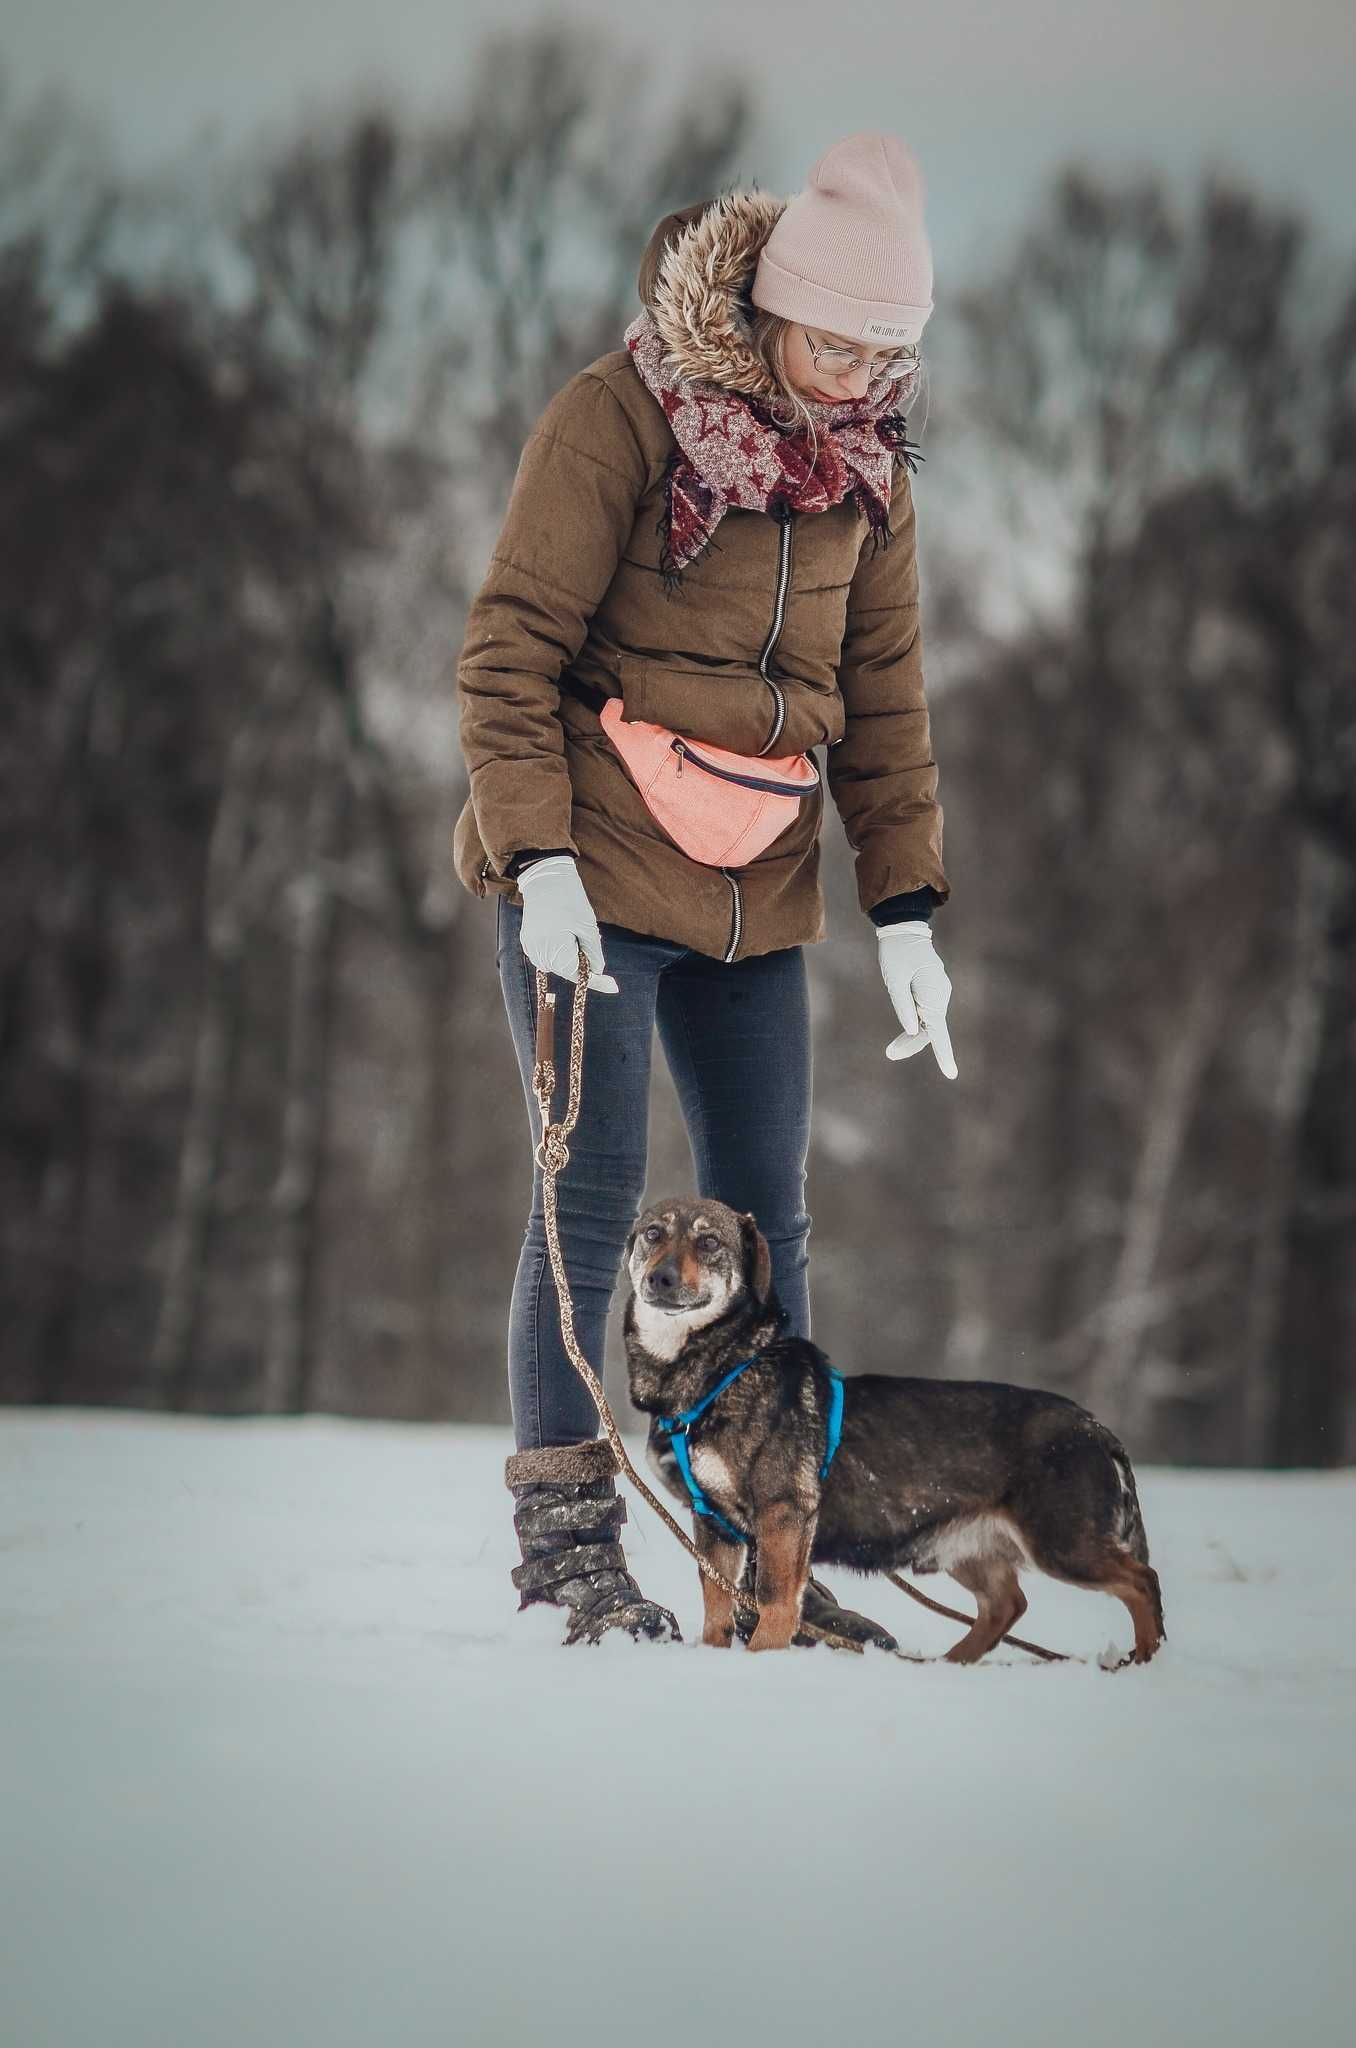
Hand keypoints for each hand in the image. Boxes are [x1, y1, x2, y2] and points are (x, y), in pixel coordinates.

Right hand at [516, 856, 618, 993]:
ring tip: (573, 928)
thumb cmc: (569, 899)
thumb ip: (593, 953)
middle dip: (581, 961)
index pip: (577, 975)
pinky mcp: (527, 941)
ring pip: (558, 963)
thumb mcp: (588, 927)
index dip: (597, 982)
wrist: (545, 878)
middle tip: (587, 934)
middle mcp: (538, 954)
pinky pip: (548, 954)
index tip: (614, 986)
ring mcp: (530, 948)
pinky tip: (562, 930)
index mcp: (554, 951)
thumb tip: (596, 972)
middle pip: (567, 970)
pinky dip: (560, 949)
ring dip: (570, 954)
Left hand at [876, 923, 956, 1078]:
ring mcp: (938, 992)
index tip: (951, 1074)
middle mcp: (940, 994)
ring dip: (912, 1037)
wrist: (904, 929)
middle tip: (890, 1054)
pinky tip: (904, 1029)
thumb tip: (914, 1031)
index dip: (943, 1053)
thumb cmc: (897, 952)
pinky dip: (915, 1025)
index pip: (938, 1029)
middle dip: (912, 1045)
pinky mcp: (932, 991)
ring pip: (928, 1023)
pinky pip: (926, 1014)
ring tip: (891, 1049)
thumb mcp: (894, 979)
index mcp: (932, 992)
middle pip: (930, 1030)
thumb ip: (903, 1005)